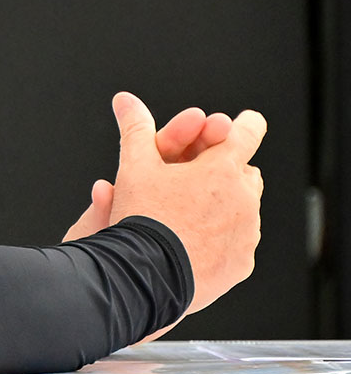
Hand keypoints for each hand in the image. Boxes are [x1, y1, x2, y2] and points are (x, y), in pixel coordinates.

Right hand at [109, 92, 264, 314]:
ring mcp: (247, 232)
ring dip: (226, 206)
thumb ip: (135, 128)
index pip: (248, 132)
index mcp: (222, 168)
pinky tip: (195, 243)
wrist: (147, 275)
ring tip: (190, 215)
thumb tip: (125, 98)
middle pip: (245, 172)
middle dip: (225, 173)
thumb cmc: (142, 219)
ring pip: (245, 208)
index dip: (244, 124)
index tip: (242, 122)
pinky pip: (239, 242)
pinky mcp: (242, 262)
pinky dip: (223, 239)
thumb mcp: (134, 166)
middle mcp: (244, 198)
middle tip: (196, 180)